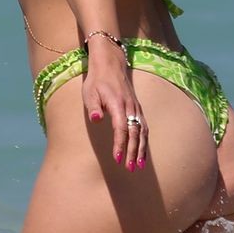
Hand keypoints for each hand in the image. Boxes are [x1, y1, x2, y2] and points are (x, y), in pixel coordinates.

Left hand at [81, 37, 147, 171]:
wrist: (110, 64)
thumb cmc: (97, 80)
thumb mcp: (89, 91)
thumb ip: (93, 106)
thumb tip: (95, 118)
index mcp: (118, 104)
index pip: (120, 127)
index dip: (120, 144)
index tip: (117, 158)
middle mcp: (130, 107)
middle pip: (134, 133)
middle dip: (133, 151)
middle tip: (129, 168)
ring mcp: (136, 108)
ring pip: (142, 132)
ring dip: (141, 149)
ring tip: (138, 166)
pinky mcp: (137, 110)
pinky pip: (144, 128)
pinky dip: (144, 142)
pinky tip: (142, 154)